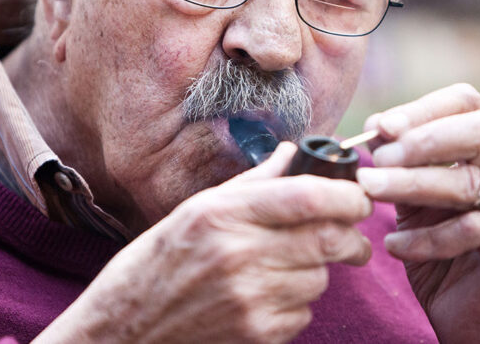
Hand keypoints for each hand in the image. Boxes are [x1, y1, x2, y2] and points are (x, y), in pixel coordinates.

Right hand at [34, 142, 372, 343]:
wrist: (122, 334)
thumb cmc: (155, 265)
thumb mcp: (195, 211)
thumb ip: (253, 182)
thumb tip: (294, 153)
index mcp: (221, 213)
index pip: (307, 196)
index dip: (346, 195)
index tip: (358, 197)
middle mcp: (237, 253)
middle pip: (327, 238)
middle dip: (352, 237)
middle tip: (354, 239)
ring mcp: (248, 298)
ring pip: (319, 278)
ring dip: (316, 272)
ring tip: (284, 270)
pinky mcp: (256, 335)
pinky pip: (303, 313)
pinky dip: (296, 304)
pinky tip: (264, 298)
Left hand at [357, 84, 479, 343]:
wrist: (471, 320)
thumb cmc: (443, 251)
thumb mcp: (416, 199)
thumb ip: (402, 163)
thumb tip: (374, 129)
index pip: (468, 103)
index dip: (422, 109)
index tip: (378, 127)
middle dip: (422, 141)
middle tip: (379, 159)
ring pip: (470, 181)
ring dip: (411, 184)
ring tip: (371, 190)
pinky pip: (473, 229)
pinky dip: (426, 237)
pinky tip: (395, 245)